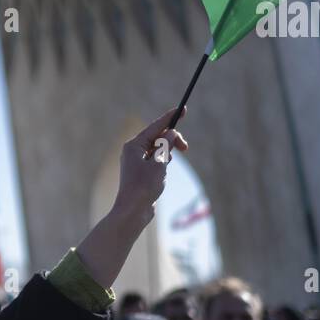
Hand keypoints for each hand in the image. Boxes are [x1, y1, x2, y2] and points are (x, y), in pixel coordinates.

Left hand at [76, 107, 188, 288]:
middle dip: (172, 141)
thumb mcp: (160, 163)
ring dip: (167, 157)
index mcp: (134, 146)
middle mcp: (133, 151)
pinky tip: (160, 180)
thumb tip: (171, 133)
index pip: (155, 126)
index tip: (183, 108)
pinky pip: (156, 163)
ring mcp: (136, 162)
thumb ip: (167, 146)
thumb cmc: (144, 187)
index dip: (170, 117)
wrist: (132, 211)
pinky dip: (163, 166)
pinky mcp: (141, 173)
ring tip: (162, 172)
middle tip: (186, 148)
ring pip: (158, 151)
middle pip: (158, 138)